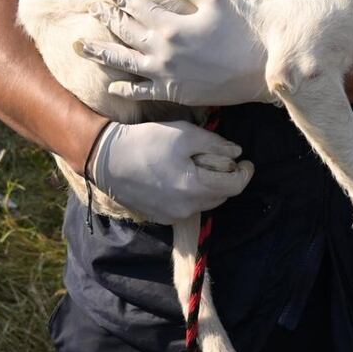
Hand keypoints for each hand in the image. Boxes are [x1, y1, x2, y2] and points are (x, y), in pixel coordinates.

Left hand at [77, 0, 272, 105]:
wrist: (258, 70)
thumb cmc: (240, 31)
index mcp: (170, 24)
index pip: (137, 7)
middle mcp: (161, 49)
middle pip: (124, 31)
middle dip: (107, 18)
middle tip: (92, 10)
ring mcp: (164, 73)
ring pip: (123, 61)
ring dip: (101, 53)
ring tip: (81, 46)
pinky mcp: (172, 91)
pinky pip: (141, 91)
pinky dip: (125, 89)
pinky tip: (112, 86)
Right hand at [89, 120, 254, 223]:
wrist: (106, 159)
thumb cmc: (146, 141)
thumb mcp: (184, 134)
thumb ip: (215, 144)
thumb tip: (237, 153)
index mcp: (195, 187)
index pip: (235, 186)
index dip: (245, 173)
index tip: (246, 161)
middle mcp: (186, 207)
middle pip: (221, 196)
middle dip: (226, 179)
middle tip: (218, 159)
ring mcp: (172, 215)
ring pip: (204, 202)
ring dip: (209, 187)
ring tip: (197, 166)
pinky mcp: (160, 217)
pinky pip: (186, 207)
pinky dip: (190, 194)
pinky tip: (177, 177)